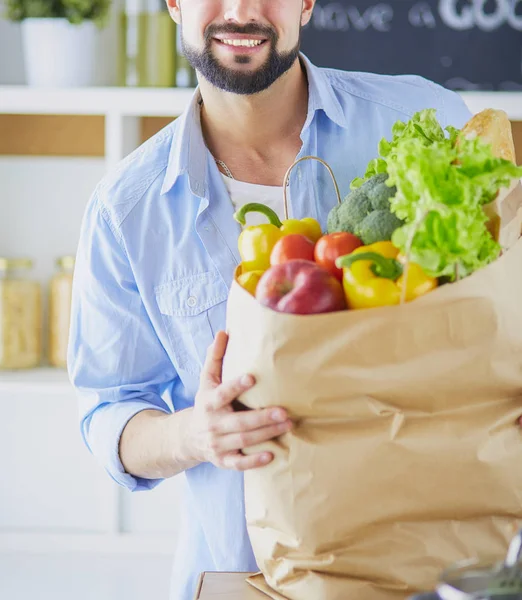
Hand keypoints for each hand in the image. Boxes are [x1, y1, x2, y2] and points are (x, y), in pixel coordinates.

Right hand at [187, 330, 292, 470]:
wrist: (187, 438)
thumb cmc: (205, 403)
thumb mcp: (206, 380)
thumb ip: (215, 358)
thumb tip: (223, 332)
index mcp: (209, 402)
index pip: (222, 393)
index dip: (235, 386)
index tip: (251, 378)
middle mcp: (213, 424)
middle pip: (239, 422)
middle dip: (262, 417)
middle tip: (285, 411)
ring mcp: (217, 444)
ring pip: (243, 441)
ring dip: (266, 434)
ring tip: (288, 425)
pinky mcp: (223, 460)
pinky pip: (238, 464)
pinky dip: (253, 462)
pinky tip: (271, 455)